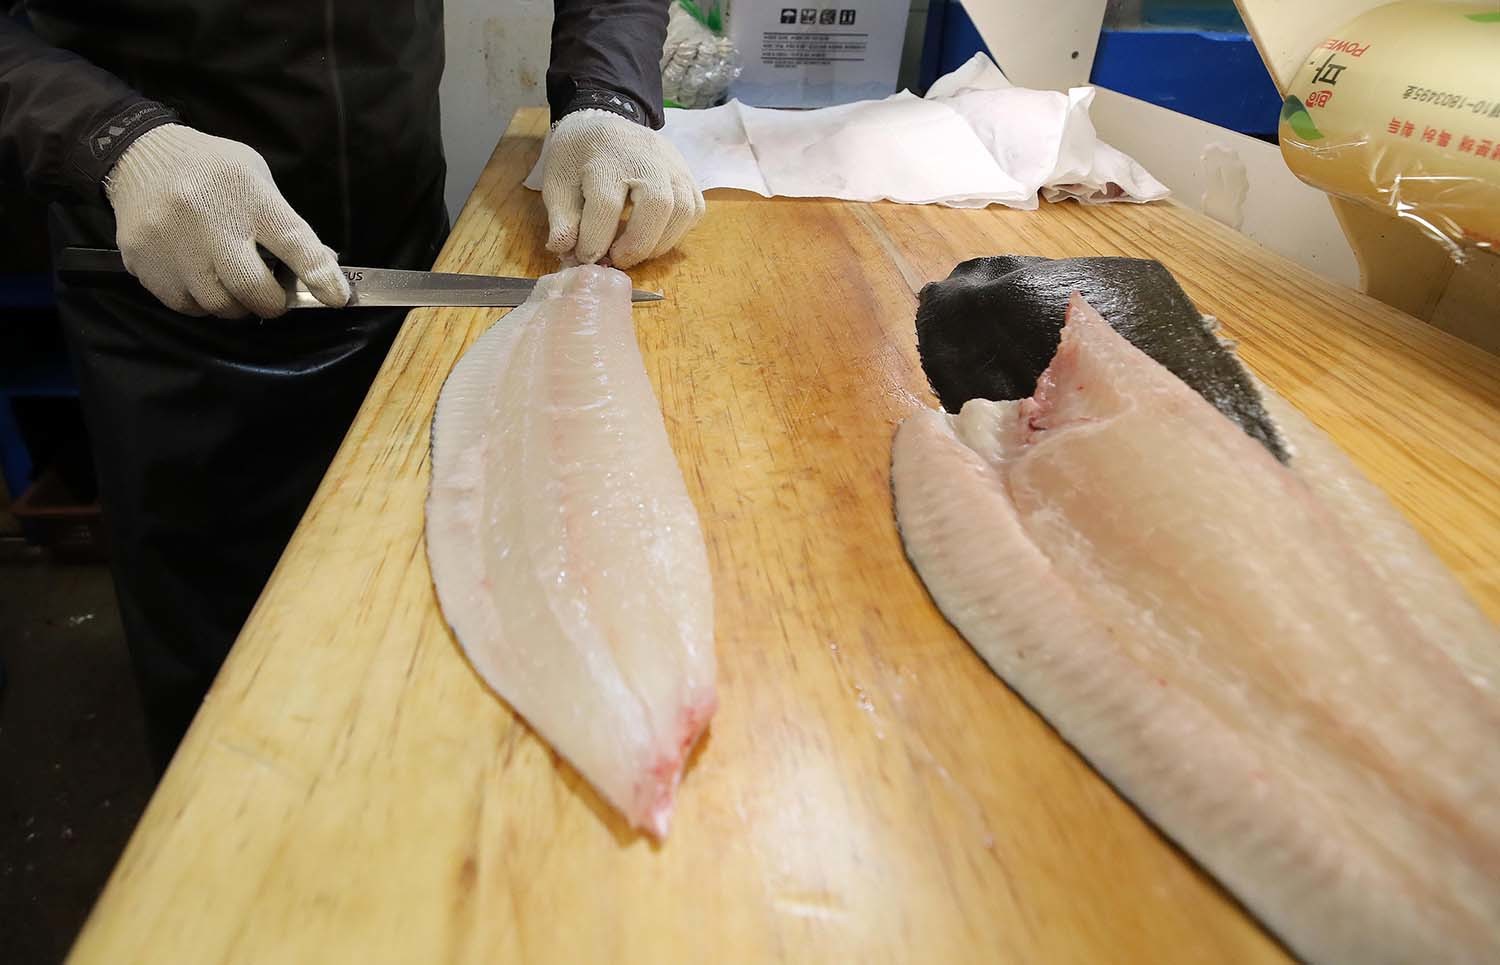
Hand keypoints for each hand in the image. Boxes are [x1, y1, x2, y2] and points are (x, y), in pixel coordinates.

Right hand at [104, 124, 349, 318]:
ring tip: (232, 285)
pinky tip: (202, 281)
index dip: (320, 276)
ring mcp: (171, 243)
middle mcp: (208, 220)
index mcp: (247, 194)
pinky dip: (201, 302)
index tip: (336, 298)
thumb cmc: (211, 169)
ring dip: (234, 304)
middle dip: (270, 302)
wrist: (139, 155)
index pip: (293, 242)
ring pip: (217, 304)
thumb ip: (286, 224)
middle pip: (252, 288)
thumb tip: (322, 270)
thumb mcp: (257, 180)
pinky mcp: (143, 261)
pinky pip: (183, 304)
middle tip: (271, 297)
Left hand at [541, 109, 704, 268]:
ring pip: (683, 210)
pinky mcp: (687, 173)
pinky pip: (694, 209)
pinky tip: (654, 237)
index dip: (596, 241)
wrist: (603, 122)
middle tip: (617, 259)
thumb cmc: (579, 158)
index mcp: (607, 157)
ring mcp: (672, 164)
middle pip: (657, 205)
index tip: (585, 257)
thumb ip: (561, 219)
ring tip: (636, 251)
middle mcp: (646, 157)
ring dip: (660, 242)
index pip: (606, 206)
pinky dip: (677, 231)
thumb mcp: (557, 182)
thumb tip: (567, 251)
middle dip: (637, 244)